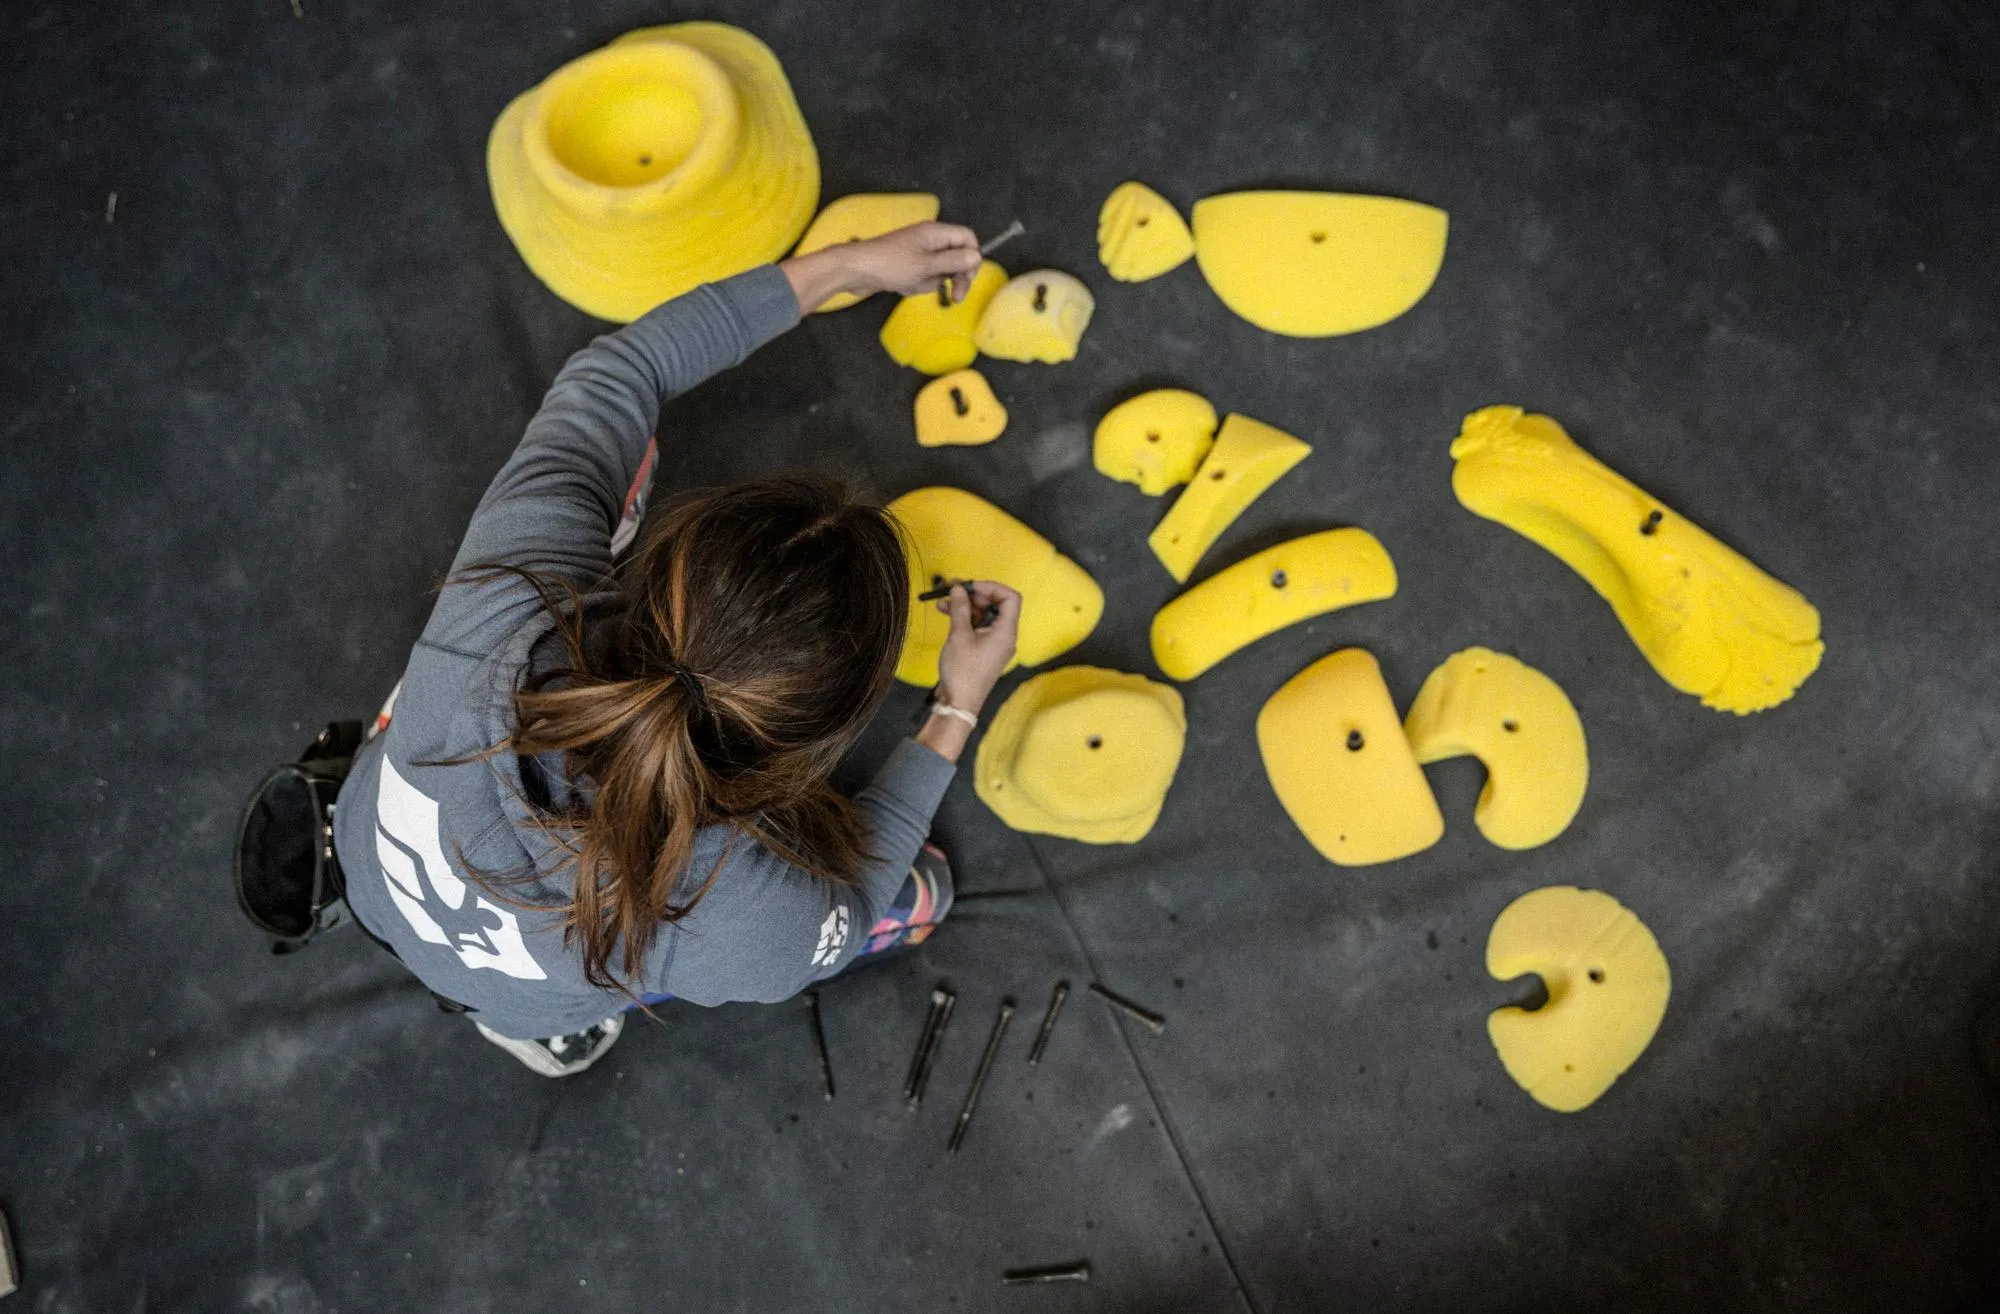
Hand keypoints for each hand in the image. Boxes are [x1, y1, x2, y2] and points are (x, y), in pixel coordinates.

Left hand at [779, 221, 981, 310]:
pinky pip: (923, 277)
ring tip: (912, 284)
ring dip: (931, 282)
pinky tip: (902, 286)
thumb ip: (954, 261)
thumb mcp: (927, 266)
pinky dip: (917, 284)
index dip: (972, 257)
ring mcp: (917, 252)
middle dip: (956, 277)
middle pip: (956, 257)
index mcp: (935, 232)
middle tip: (956, 297)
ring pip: (939, 271)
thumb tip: (976, 257)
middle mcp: (929, 239)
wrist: (855, 270)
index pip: (967, 238)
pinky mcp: (906, 265)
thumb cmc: (890, 265)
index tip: (968, 277)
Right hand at [933, 580, 1020, 715]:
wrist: (958, 703)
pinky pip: (977, 627)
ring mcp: (994, 644)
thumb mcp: (959, 635)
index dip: (991, 587)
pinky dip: (964, 618)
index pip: (1010, 598)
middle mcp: (1004, 637)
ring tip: (944, 601)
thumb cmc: (962, 673)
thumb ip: (961, 608)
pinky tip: (946, 612)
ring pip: (984, 615)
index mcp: (1006, 632)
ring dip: (965, 606)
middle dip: (974, 595)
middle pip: (996, 605)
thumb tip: (959, 589)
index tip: (970, 586)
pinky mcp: (984, 650)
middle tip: (953, 588)